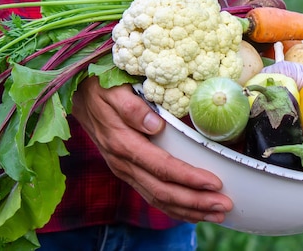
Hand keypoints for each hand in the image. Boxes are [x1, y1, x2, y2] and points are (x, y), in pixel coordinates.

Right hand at [71, 76, 232, 222]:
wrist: (78, 96)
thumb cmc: (101, 89)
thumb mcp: (113, 89)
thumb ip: (131, 107)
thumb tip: (155, 124)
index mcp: (123, 144)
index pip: (161, 167)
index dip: (188, 177)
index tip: (214, 183)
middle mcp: (124, 164)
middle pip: (163, 191)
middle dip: (195, 201)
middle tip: (224, 205)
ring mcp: (125, 171)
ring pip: (158, 199)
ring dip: (189, 209)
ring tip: (217, 214)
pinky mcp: (128, 173)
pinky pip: (152, 197)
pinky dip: (174, 209)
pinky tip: (194, 213)